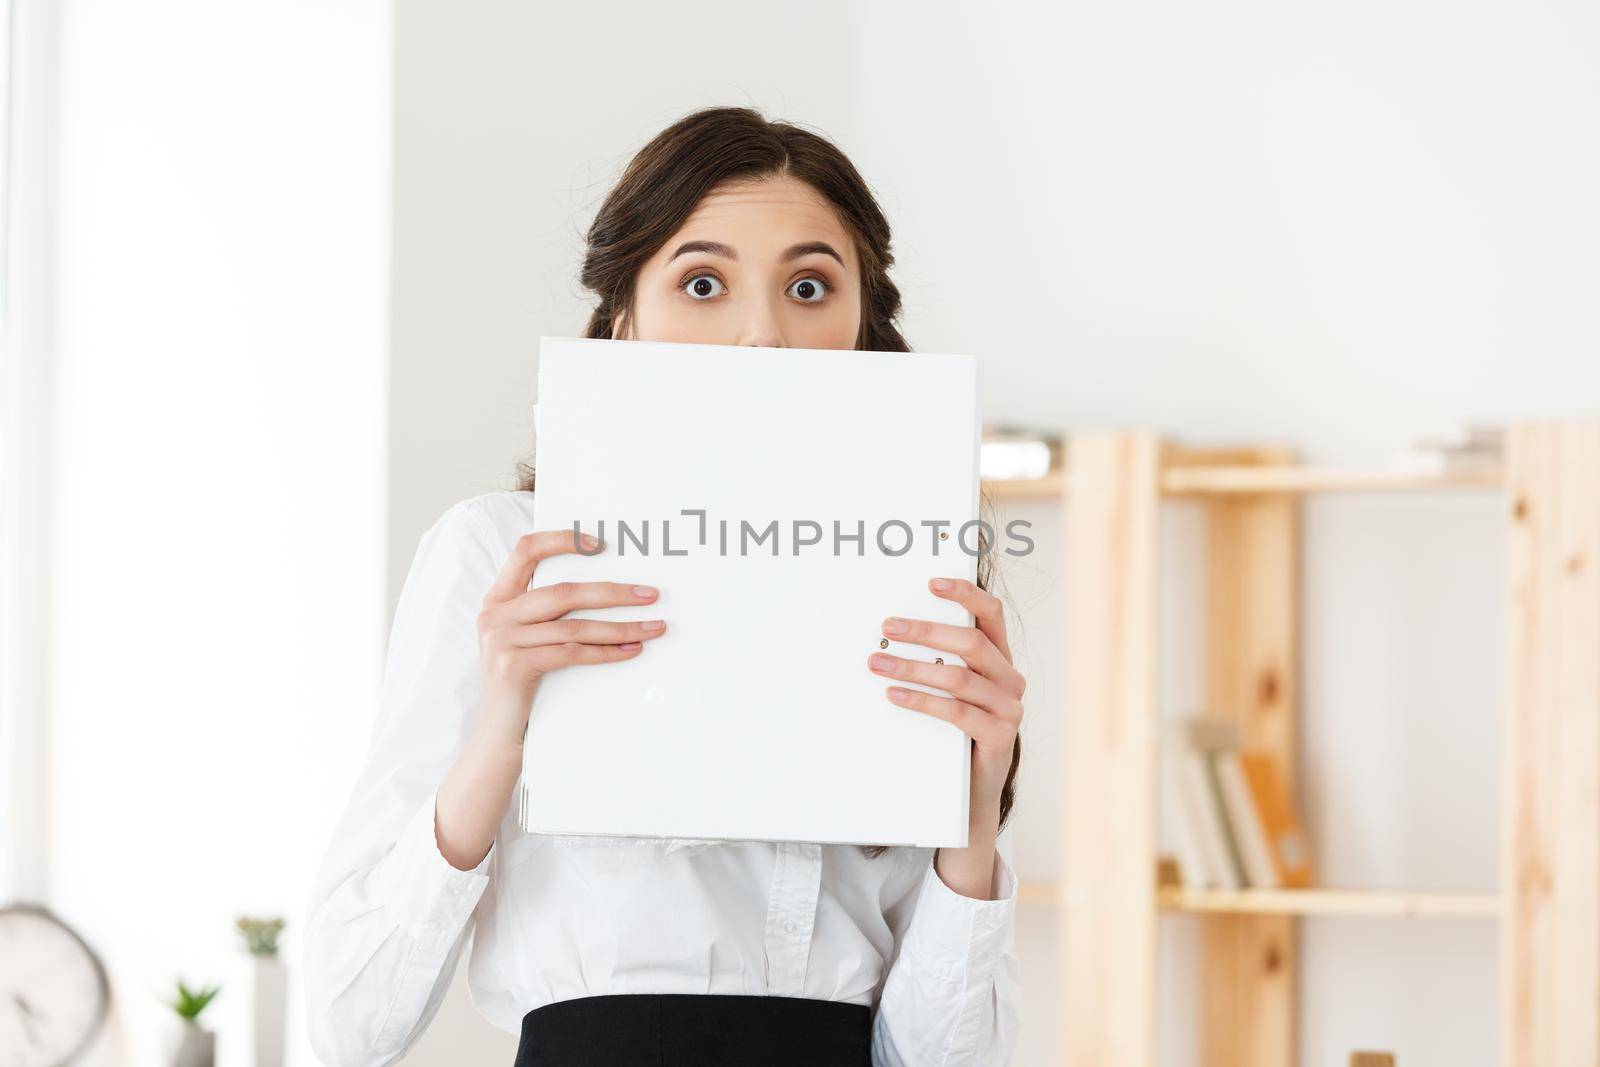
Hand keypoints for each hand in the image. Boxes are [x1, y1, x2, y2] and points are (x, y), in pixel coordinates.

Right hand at [474, 529, 666, 749]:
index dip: (563, 541)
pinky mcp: (513, 666)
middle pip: (563, 591)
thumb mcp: (525, 638)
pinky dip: (606, 651)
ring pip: (573, 625)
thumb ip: (546, 612)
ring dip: (620, 626)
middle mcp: (495, 614)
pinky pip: (572, 652)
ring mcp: (501, 639)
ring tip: (653, 627)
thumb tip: (606, 589)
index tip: (600, 544)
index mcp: (498, 598)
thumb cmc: (521, 681)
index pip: (526, 550)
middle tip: (650, 594)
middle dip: (613, 592)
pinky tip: (630, 649)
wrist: (497, 735)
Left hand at [866, 576, 1025, 829]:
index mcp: (1000, 658)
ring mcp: (1008, 708)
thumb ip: (938, 661)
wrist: (974, 787)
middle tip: (888, 628)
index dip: (965, 594)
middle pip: (970, 643)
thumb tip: (892, 633)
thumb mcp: (952, 689)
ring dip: (914, 668)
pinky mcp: (999, 737)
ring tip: (878, 664)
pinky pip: (957, 713)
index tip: (931, 583)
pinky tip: (894, 695)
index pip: (991, 614)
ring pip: (959, 678)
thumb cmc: (957, 729)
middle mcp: (1009, 679)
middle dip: (925, 632)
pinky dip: (922, 701)